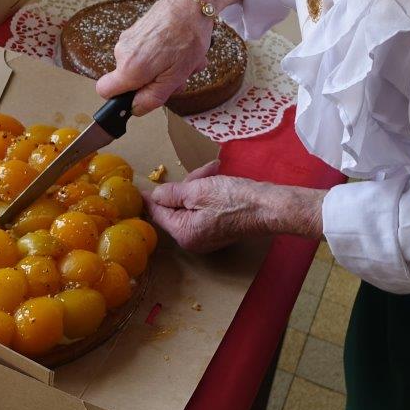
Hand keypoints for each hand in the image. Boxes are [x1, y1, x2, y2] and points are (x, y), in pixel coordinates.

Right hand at [94, 0, 243, 115]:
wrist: (191, 3)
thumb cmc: (187, 38)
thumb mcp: (176, 76)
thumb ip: (153, 97)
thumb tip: (135, 109)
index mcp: (130, 68)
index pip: (104, 91)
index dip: (121, 99)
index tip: (143, 95)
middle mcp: (122, 53)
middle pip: (129, 81)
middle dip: (154, 83)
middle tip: (178, 75)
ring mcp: (128, 39)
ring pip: (140, 67)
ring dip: (163, 69)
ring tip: (184, 60)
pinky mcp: (135, 31)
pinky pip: (144, 52)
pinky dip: (161, 55)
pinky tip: (179, 48)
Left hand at [146, 160, 326, 251]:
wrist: (269, 207)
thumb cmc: (234, 199)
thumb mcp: (198, 191)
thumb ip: (172, 193)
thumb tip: (152, 196)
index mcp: (184, 233)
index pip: (158, 213)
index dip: (150, 197)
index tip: (140, 186)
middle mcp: (193, 239)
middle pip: (175, 208)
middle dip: (184, 186)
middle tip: (200, 172)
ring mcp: (206, 235)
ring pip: (190, 204)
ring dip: (198, 185)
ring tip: (213, 170)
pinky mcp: (218, 227)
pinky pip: (203, 208)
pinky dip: (207, 192)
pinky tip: (217, 177)